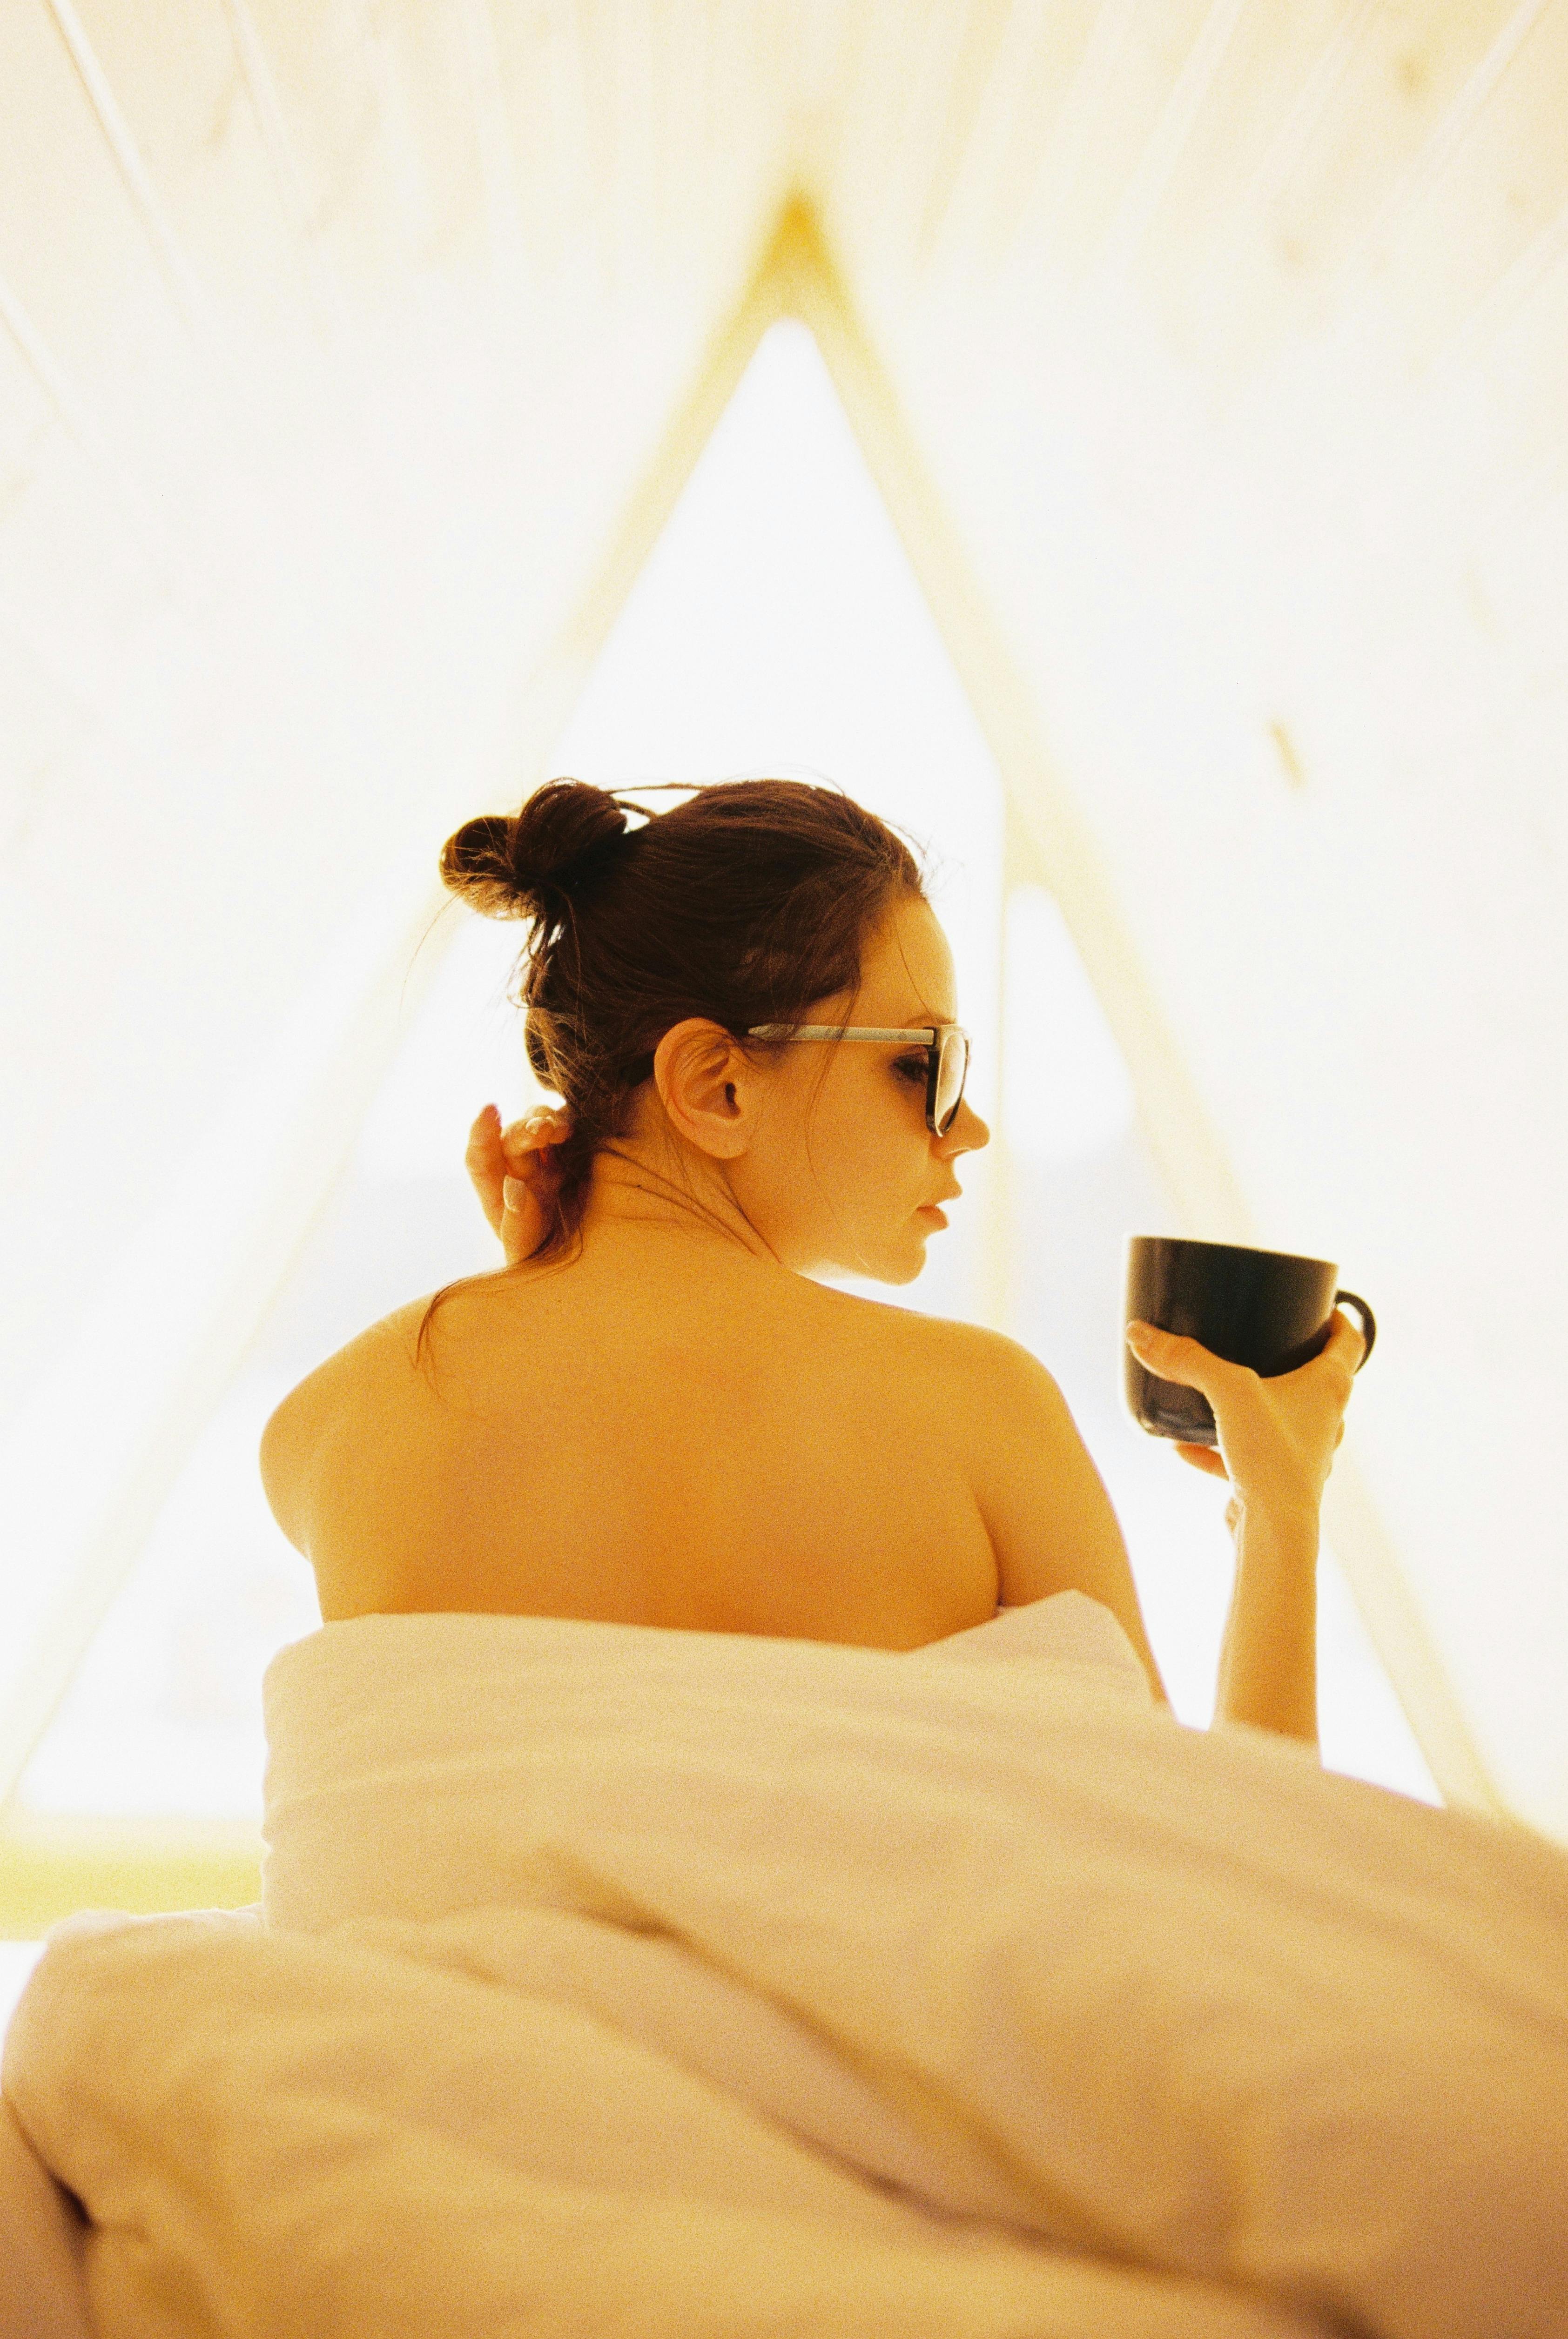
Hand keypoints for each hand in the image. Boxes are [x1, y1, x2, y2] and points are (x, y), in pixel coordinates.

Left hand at [466, 1103, 572, 1266]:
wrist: (590, 1266)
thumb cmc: (548, 1265)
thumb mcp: (528, 1256)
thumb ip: (517, 1227)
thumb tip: (515, 1187)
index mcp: (499, 1197)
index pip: (480, 1160)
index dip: (481, 1135)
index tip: (489, 1111)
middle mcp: (520, 1174)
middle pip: (511, 1141)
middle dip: (522, 1131)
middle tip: (542, 1132)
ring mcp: (548, 1164)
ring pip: (537, 1125)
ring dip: (545, 1121)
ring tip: (560, 1130)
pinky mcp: (576, 1158)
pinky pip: (566, 1127)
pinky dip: (568, 1120)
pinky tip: (572, 1129)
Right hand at [1125, 1310, 1365, 1525]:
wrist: (1274, 1528)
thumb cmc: (1273, 1456)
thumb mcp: (1228, 1392)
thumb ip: (1187, 1361)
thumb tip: (1141, 1334)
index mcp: (1327, 1388)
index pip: (1348, 1343)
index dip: (1339, 1320)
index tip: (1326, 1306)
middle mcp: (1322, 1419)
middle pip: (1318, 1380)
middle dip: (1293, 1360)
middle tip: (1266, 1341)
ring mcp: (1300, 1452)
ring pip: (1281, 1419)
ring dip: (1252, 1406)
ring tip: (1218, 1393)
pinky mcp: (1274, 1481)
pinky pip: (1244, 1456)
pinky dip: (1216, 1449)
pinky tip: (1181, 1446)